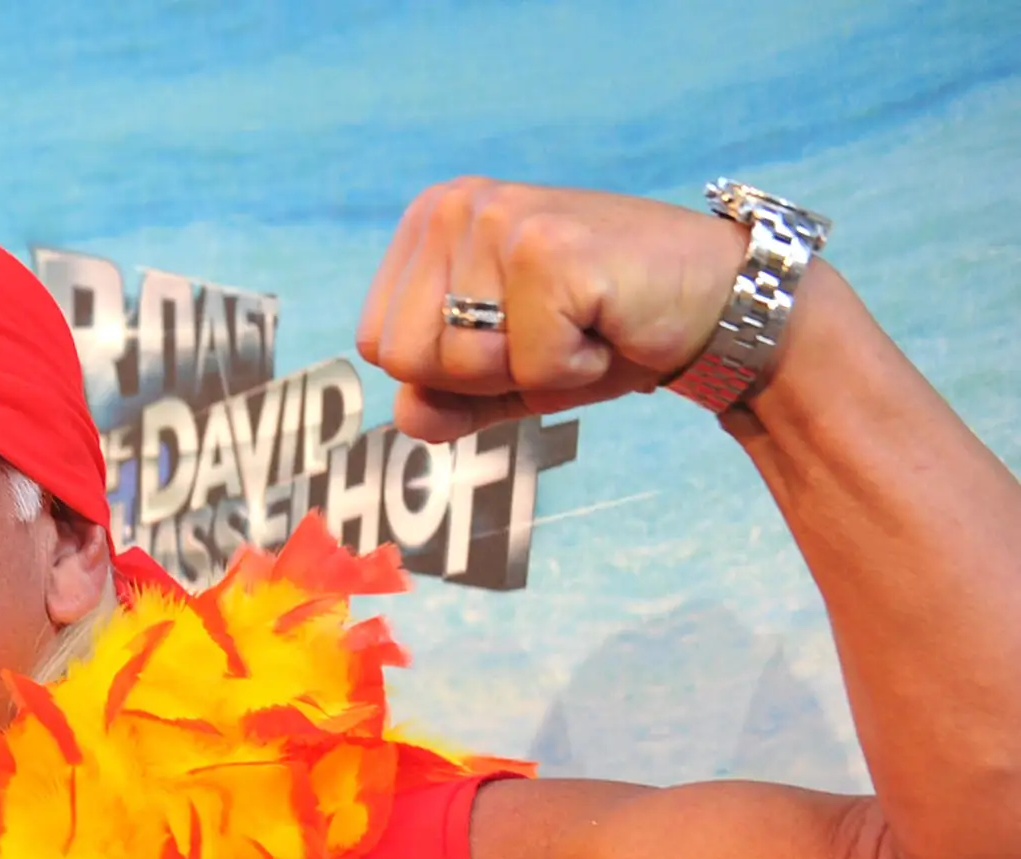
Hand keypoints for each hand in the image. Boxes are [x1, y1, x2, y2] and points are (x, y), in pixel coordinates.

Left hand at [358, 179, 752, 440]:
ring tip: (578, 324)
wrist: (713, 302)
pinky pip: (527, 367)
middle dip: (481, 375)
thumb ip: (442, 400)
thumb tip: (406, 418)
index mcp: (429, 223)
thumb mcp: (504, 374)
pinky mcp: (549, 251)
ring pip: (461, 366)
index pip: (379, 343)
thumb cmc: (602, 330)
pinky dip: (573, 370)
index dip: (446, 372)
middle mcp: (456, 206)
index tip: (512, 335)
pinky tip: (606, 321)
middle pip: (405, 356)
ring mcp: (500, 221)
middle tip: (549, 332)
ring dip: (531, 372)